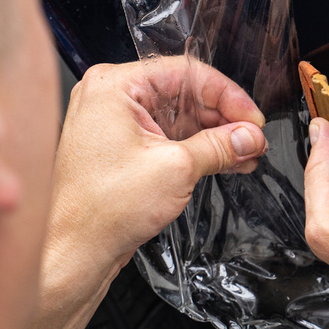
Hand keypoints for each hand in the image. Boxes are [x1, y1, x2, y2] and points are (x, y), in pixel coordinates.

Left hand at [47, 57, 267, 284]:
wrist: (74, 254)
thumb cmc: (101, 210)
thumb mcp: (176, 169)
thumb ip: (220, 146)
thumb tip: (249, 136)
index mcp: (114, 86)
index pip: (187, 73)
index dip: (228, 96)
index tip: (253, 120)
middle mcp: (111, 99)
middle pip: (185, 95)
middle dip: (224, 119)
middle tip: (253, 139)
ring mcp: (115, 124)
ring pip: (179, 119)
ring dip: (215, 137)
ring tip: (246, 154)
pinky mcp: (121, 150)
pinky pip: (167, 138)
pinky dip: (196, 149)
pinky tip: (225, 162)